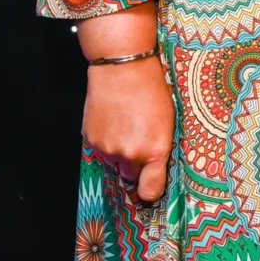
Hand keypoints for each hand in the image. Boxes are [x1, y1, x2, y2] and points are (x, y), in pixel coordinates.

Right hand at [83, 56, 174, 201]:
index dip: (151, 191)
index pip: (151, 189)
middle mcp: (131, 154)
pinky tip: (113, 121)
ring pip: (114, 162)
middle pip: (131, 176)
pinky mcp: (91, 140)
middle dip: (136, 167)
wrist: (123, 69)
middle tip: (140, 144)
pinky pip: (100, 150)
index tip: (150, 191)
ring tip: (126, 126)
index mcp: (156, 149)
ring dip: (119, 152)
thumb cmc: (152, 89)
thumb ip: (160, 147)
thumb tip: (155, 167)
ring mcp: (108, 148)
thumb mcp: (168, 120)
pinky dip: (106, 141)